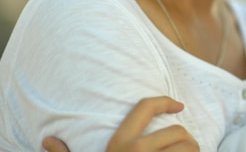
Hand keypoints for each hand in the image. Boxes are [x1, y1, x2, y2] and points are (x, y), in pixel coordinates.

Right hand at [42, 96, 198, 151]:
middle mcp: (138, 151)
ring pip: (189, 147)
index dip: (165, 101)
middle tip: (187, 145)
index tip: (178, 105)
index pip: (145, 107)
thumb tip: (48, 141)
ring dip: (194, 151)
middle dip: (187, 137)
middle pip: (177, 130)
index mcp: (119, 143)